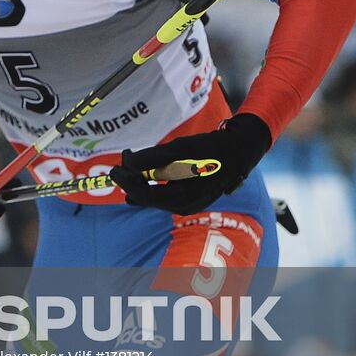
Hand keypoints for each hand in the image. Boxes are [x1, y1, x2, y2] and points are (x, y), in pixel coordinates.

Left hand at [108, 114, 271, 215]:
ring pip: (155, 196)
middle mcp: (184, 207)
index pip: (144, 194)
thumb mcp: (179, 149)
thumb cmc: (210, 149)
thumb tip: (129, 162)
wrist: (239, 150)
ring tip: (127, 168)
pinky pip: (165, 194)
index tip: (115, 167)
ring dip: (140, 182)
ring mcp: (189, 204)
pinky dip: (152, 183)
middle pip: (148, 197)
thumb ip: (152, 158)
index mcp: (181, 199)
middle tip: (119, 164)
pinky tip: (142, 178)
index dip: (126, 181)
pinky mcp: (191, 197)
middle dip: (131, 180)